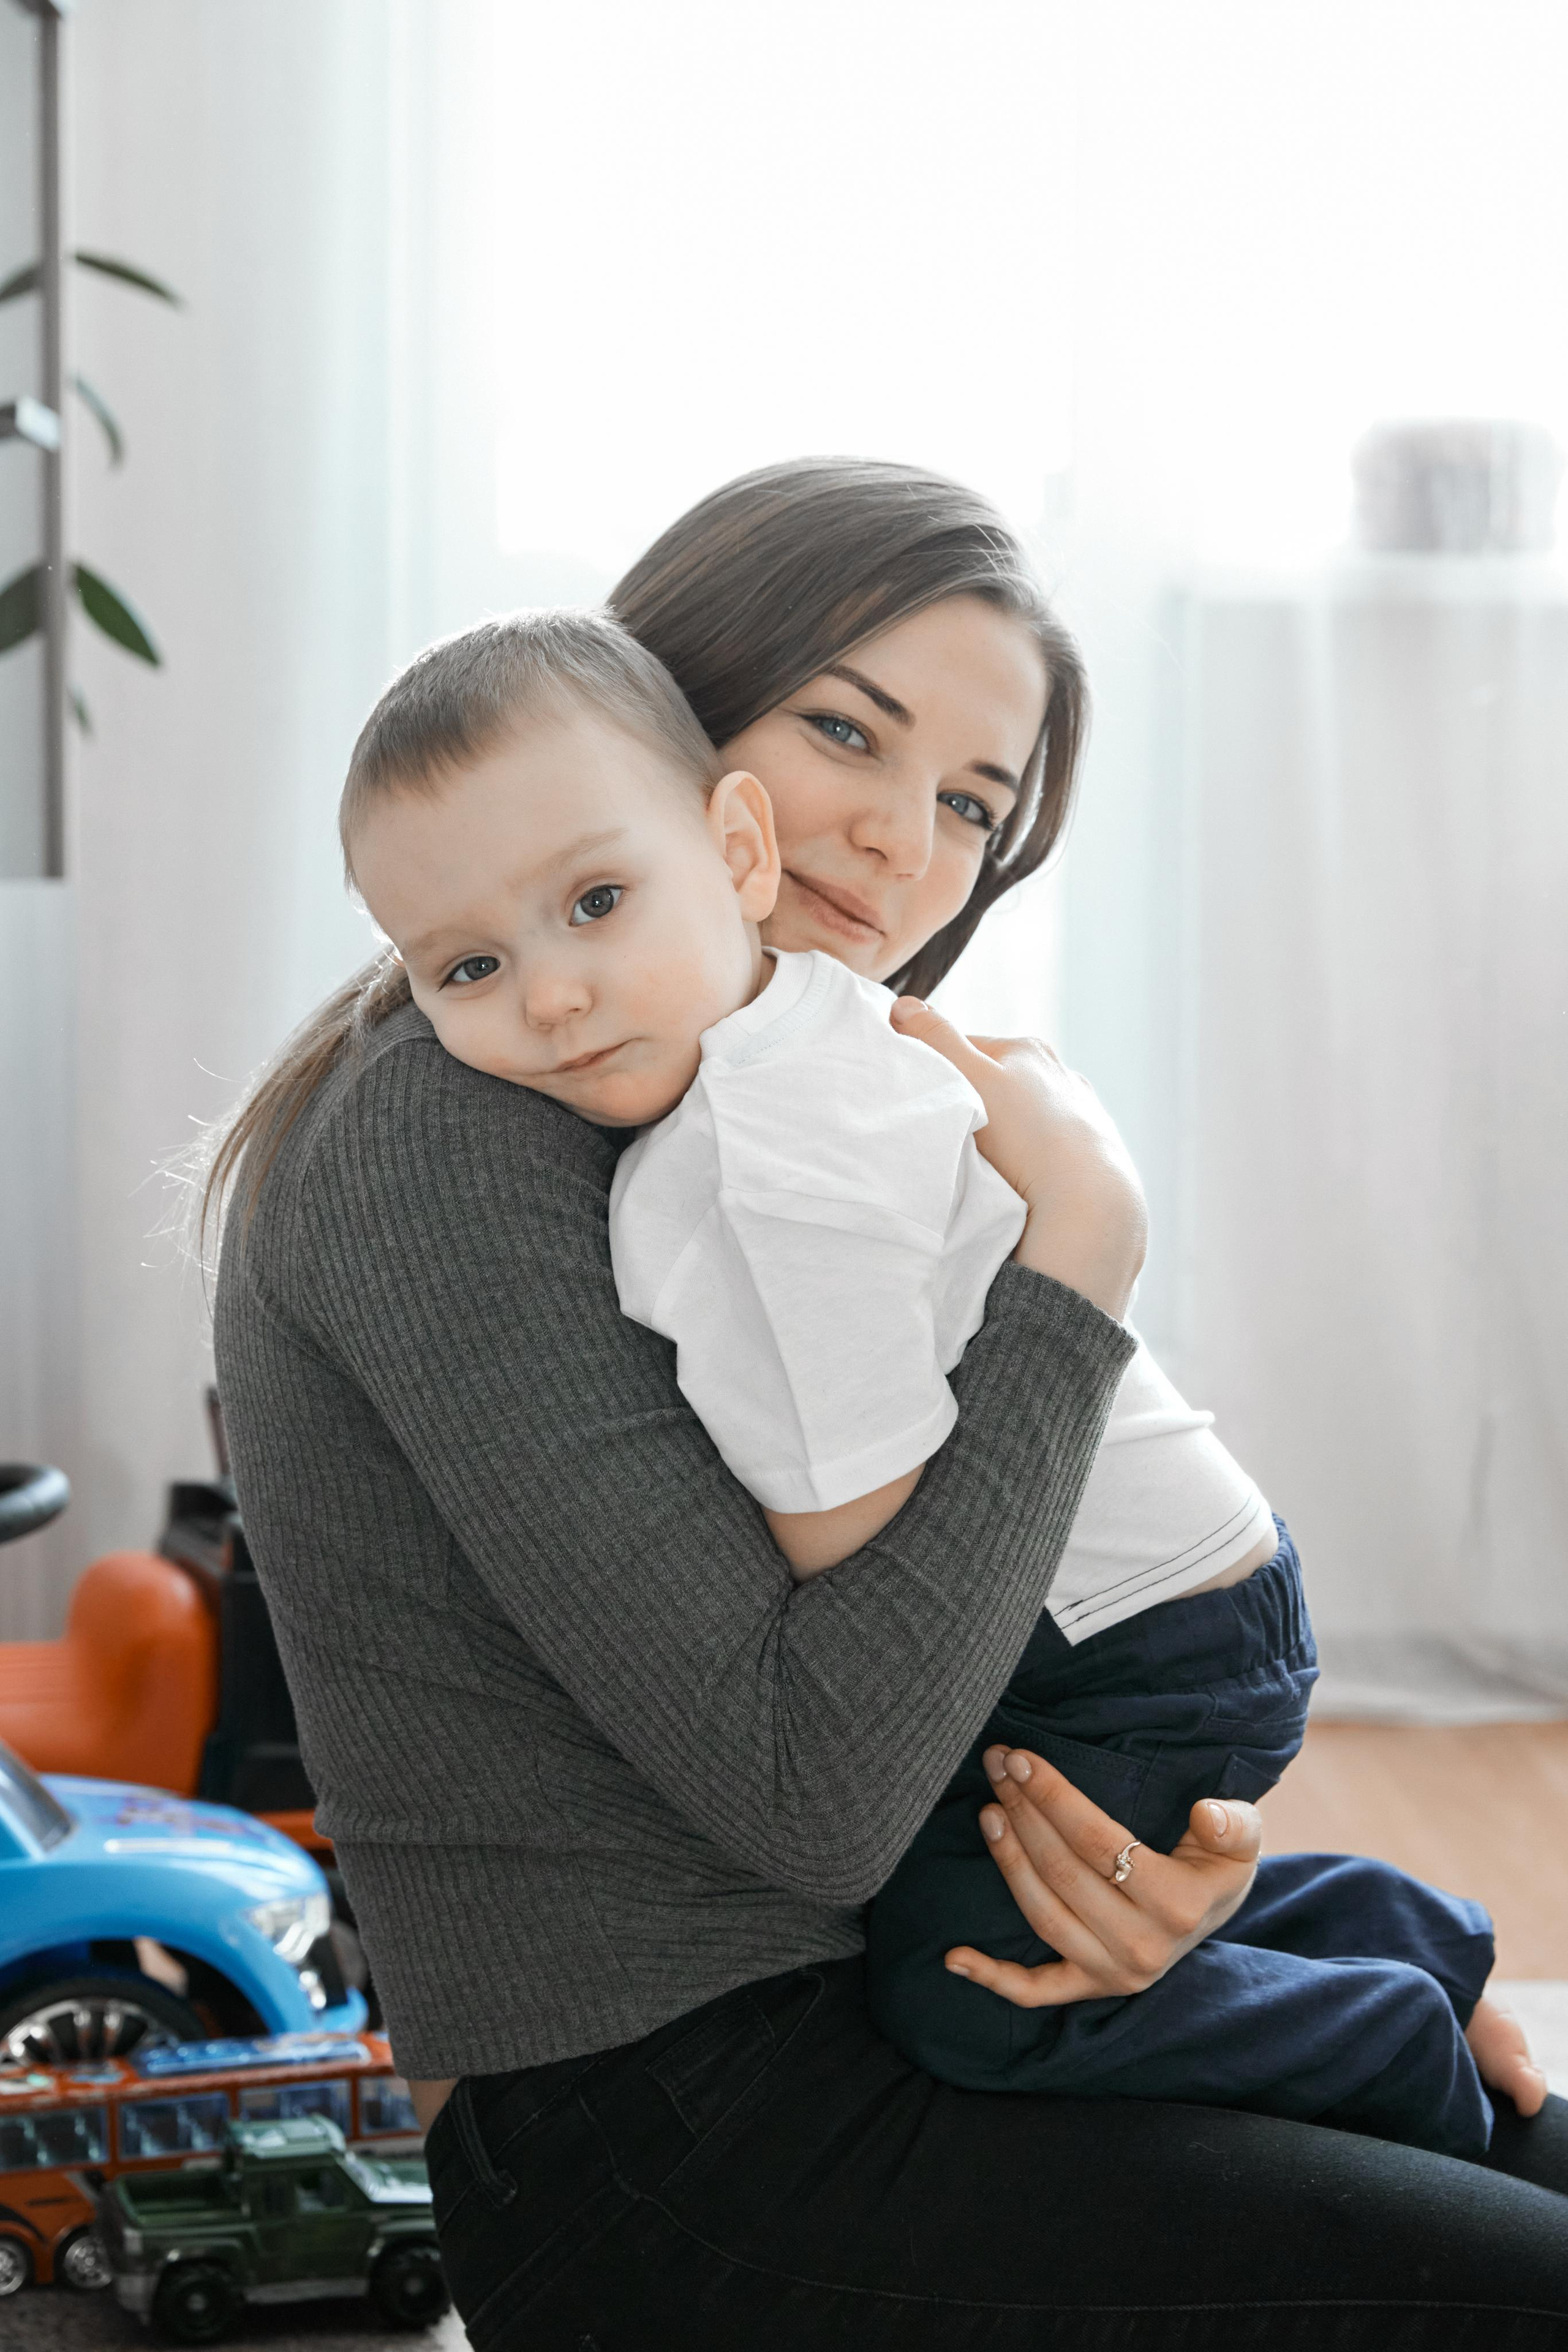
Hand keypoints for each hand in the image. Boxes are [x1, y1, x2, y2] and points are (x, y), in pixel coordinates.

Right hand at [889, 1001, 1146, 1319]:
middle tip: (954, 1136)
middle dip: (972, 1103)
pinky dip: (1032, 1156)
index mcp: (1028, 1049)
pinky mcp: (1094, 1150)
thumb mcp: (969, 1079)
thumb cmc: (1026, 1137)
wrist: (1088, 1200)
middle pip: (996, 1082)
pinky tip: (1023, 1176)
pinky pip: (1048, 1146)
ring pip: (1024, 1114)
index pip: (965, 1047)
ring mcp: (1081, 1111)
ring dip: (1005, 1132)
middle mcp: (1060, 1073)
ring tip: (991, 1163)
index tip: (925, 1101)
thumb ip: (936, 1040)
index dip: (937, 1072)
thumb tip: (905, 1005)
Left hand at [944, 1745, 1261, 2006]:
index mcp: (1178, 1905)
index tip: (1022, 1759)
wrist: (1213, 1913)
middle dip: (1023, 1812)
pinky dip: (993, 1978)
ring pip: (1043, 1914)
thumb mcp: (1242, 1838)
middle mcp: (1142, 1947)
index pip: (1099, 1843)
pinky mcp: (1090, 1988)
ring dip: (1007, 1861)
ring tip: (987, 1811)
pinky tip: (954, 1957)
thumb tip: (1207, 1814)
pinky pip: (1036, 1991)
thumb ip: (1233, 1823)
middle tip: (996, 1766)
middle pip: (1063, 1872)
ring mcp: (1112, 1973)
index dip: (1055, 1798)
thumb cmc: (1216, 1863)